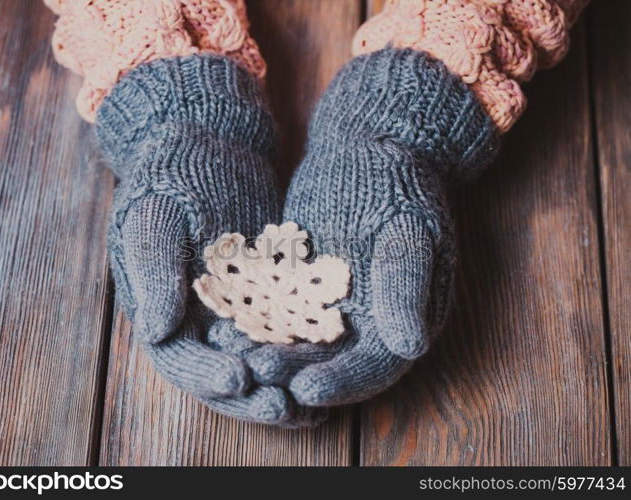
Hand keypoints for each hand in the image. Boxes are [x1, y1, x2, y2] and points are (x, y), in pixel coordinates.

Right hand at [98, 54, 322, 424]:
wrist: (209, 145)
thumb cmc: (170, 177)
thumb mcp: (154, 218)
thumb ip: (154, 272)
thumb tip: (156, 331)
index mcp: (161, 310)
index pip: (180, 358)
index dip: (207, 374)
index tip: (239, 380)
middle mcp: (198, 321)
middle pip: (223, 373)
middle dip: (252, 396)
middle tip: (286, 408)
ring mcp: (236, 311)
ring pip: (259, 361)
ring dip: (283, 386)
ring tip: (315, 406)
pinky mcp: (270, 295)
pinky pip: (288, 332)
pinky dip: (305, 353)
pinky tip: (331, 367)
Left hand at [212, 48, 497, 406]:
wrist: (365, 145)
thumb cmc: (396, 184)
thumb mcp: (409, 230)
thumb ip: (405, 285)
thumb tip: (411, 346)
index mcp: (404, 317)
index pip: (375, 366)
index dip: (343, 382)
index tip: (307, 390)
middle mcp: (367, 321)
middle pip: (331, 364)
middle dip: (296, 374)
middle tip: (259, 377)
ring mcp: (330, 304)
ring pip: (297, 343)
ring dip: (269, 355)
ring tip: (234, 359)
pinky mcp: (298, 285)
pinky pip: (274, 311)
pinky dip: (253, 322)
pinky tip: (223, 326)